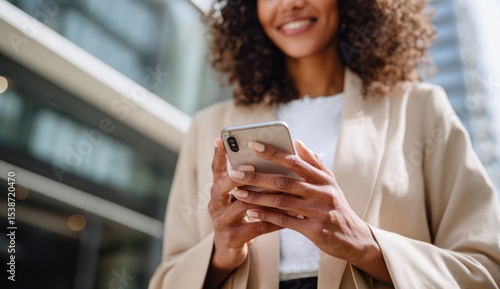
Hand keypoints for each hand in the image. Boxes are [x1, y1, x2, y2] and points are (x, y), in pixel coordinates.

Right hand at [207, 138, 279, 274]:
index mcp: (218, 190)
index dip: (218, 155)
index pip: (216, 169)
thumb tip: (272, 157)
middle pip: (222, 186)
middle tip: (250, 166)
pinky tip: (290, 215)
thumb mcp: (239, 197)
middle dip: (237, 176)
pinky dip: (274, 220)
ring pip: (242, 206)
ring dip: (263, 197)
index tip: (220, 139)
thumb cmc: (241, 216)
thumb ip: (250, 179)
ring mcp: (221, 222)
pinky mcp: (232, 238)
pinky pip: (256, 227)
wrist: (229, 250)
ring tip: (281, 190)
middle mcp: (215, 204)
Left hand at [229, 140, 391, 283]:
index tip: (253, 145)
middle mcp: (321, 192)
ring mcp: (318, 211)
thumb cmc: (337, 207)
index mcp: (323, 178)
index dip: (273, 152)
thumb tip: (298, 142)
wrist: (354, 238)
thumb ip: (314, 163)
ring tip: (238, 192)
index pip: (295, 161)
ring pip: (281, 201)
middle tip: (236, 172)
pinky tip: (251, 212)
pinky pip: (285, 221)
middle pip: (284, 181)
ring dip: (257, 197)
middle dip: (257, 176)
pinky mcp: (314, 230)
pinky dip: (267, 216)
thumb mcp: (330, 183)